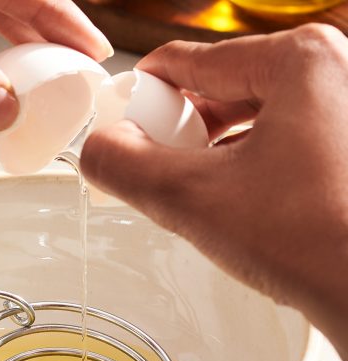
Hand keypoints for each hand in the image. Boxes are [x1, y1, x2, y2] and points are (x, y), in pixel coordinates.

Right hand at [81, 24, 347, 360]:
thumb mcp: (192, 199)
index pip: (186, 63)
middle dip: (178, 132)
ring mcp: (345, 109)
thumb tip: (96, 150)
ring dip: (208, 152)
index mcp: (300, 60)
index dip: (140, 101)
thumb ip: (125, 167)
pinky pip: (277, 139)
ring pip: (247, 116)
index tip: (122, 135)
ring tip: (194, 193)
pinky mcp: (346, 145)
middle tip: (160, 174)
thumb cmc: (314, 242)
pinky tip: (232, 201)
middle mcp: (334, 72)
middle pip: (218, 88)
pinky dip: (242, 164)